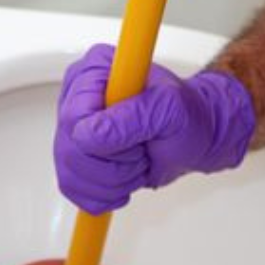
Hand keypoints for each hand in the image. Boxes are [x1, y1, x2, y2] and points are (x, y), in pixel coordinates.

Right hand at [54, 44, 255, 213]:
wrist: (194, 136)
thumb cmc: (187, 117)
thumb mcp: (171, 110)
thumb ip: (134, 117)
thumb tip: (90, 133)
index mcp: (95, 70)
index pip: (74, 117)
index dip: (105, 142)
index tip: (138, 140)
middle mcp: (76, 95)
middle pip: (70, 150)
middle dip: (113, 165)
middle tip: (142, 152)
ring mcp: (72, 126)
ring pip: (70, 174)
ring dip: (112, 181)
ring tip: (137, 162)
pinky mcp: (73, 154)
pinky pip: (71, 187)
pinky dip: (104, 193)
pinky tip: (125, 178)